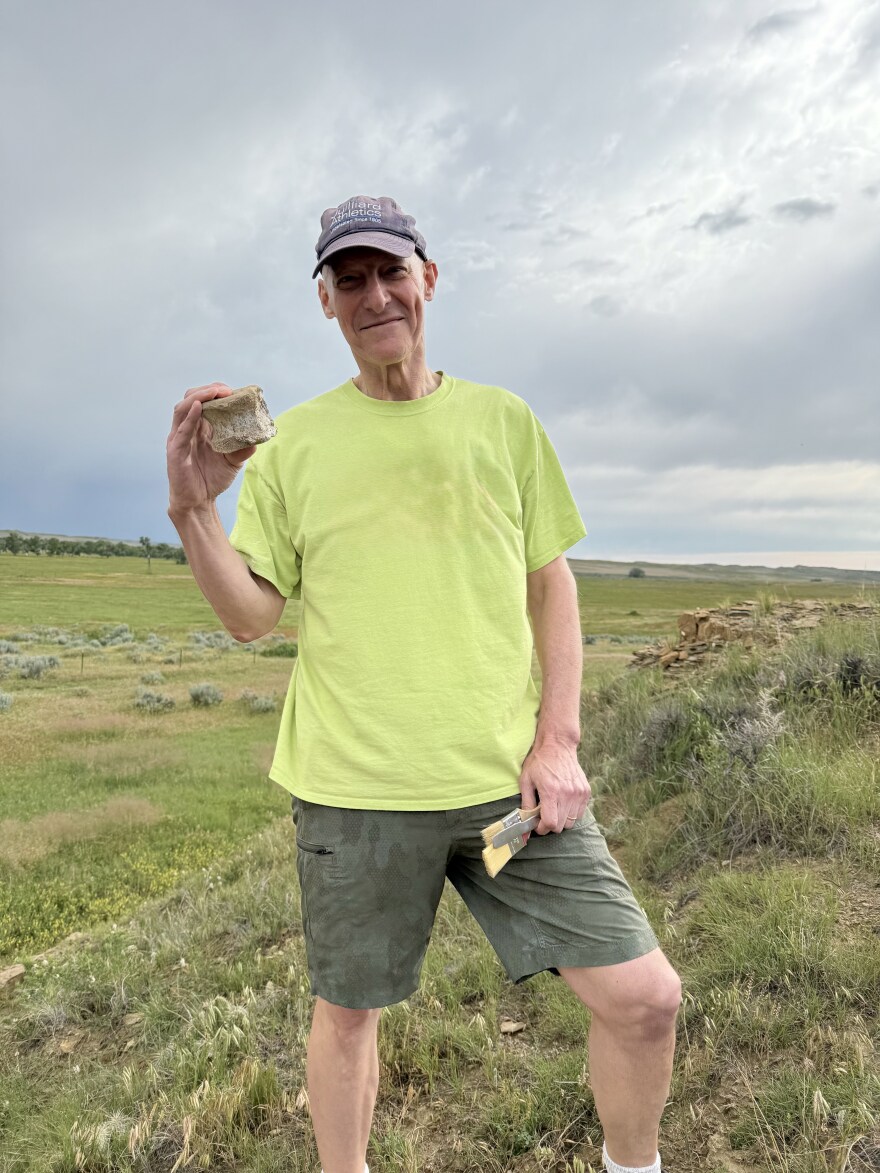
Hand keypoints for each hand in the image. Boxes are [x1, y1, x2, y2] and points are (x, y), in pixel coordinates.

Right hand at [166, 383, 256, 513]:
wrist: (198, 502)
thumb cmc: (212, 479)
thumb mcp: (233, 462)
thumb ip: (243, 450)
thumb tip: (258, 440)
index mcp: (199, 428)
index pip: (203, 401)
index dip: (214, 392)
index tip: (231, 391)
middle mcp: (186, 429)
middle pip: (190, 399)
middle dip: (207, 390)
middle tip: (225, 390)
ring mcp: (179, 439)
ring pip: (182, 409)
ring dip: (198, 397)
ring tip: (214, 392)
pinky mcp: (175, 451)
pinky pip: (181, 430)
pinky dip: (190, 417)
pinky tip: (199, 408)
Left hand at [518, 740, 591, 834]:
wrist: (558, 745)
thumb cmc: (539, 762)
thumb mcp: (526, 780)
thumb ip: (526, 803)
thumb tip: (525, 821)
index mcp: (551, 791)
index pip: (550, 824)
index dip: (541, 829)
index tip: (537, 825)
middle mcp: (567, 794)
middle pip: (560, 826)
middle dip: (550, 825)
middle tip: (543, 815)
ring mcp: (578, 793)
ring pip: (571, 822)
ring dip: (561, 820)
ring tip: (554, 808)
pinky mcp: (586, 791)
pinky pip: (579, 813)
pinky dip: (571, 813)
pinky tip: (563, 802)